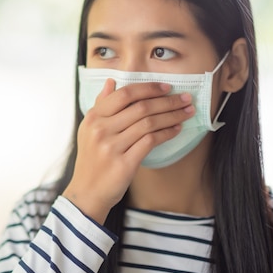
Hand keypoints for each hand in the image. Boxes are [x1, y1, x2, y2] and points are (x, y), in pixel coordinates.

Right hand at [63, 80, 194, 223]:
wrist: (87, 191)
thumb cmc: (92, 159)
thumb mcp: (89, 129)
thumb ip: (101, 104)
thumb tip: (112, 81)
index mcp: (93, 117)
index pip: (125, 94)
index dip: (148, 88)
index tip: (166, 87)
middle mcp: (101, 129)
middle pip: (141, 107)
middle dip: (167, 101)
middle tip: (184, 99)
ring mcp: (112, 146)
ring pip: (149, 123)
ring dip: (172, 116)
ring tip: (186, 113)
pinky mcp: (124, 163)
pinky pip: (151, 141)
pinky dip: (167, 133)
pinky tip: (176, 130)